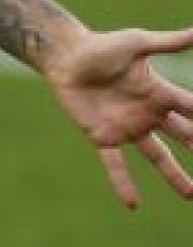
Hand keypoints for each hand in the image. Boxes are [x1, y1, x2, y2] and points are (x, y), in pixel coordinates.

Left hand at [44, 27, 192, 207]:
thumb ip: (169, 42)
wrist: (65, 55)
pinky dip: (122, 182)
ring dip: (173, 175)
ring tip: (190, 194)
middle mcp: (148, 113)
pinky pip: (115, 163)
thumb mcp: (138, 43)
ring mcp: (127, 126)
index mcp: (160, 92)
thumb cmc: (102, 46)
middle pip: (182, 136)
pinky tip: (132, 204)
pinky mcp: (102, 135)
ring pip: (156, 156)